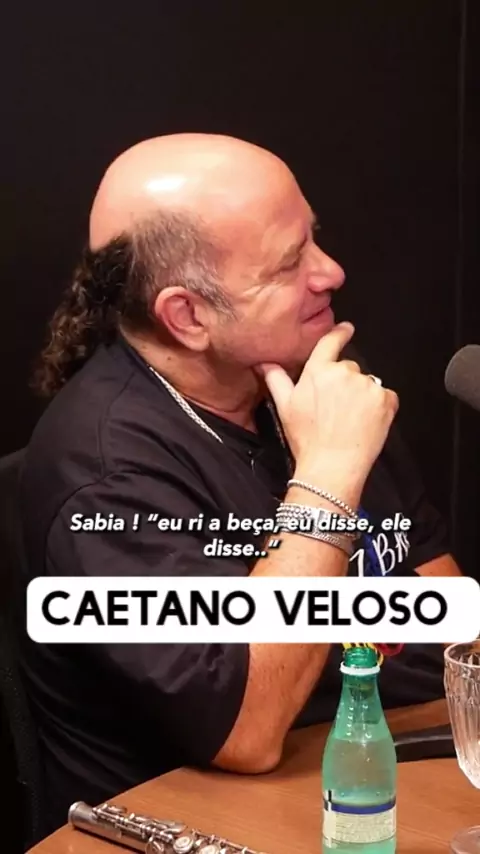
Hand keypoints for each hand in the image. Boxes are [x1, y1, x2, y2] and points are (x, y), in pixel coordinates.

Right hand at [257, 322, 398, 492]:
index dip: (340, 333)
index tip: (346, 329)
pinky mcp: (386, 400)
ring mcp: (367, 385)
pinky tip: (365, 423)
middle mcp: (344, 372)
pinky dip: (379, 407)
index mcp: (319, 371)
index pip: (331, 342)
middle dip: (344, 384)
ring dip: (362, 396)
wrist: (332, 467)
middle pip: (349, 368)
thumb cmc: (307, 440)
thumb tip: (264, 363)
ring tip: (349, 420)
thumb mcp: (285, 407)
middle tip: (336, 409)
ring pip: (366, 383)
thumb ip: (276, 379)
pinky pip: (385, 396)